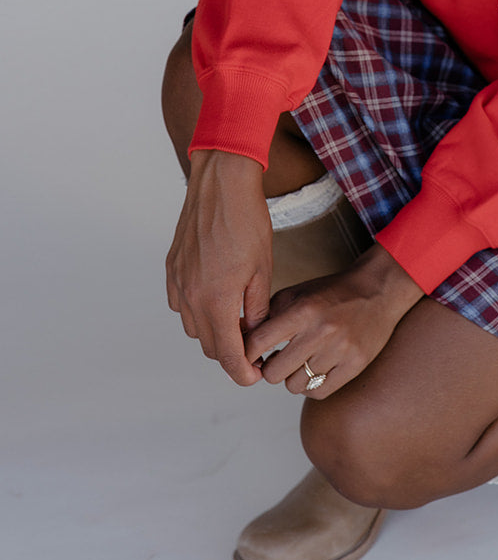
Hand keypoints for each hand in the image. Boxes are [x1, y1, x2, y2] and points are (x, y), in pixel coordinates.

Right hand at [165, 150, 271, 386]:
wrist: (221, 183)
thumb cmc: (247, 220)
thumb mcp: (263, 268)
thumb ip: (257, 309)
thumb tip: (256, 336)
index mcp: (216, 301)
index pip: (227, 355)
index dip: (242, 373)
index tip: (255, 376)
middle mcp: (190, 297)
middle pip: (209, 346)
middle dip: (231, 354)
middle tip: (254, 347)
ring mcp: (177, 282)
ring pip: (194, 328)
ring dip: (214, 332)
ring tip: (239, 320)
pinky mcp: (171, 269)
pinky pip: (181, 305)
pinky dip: (198, 311)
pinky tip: (216, 297)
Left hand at [243, 244, 424, 397]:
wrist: (378, 289)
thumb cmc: (332, 292)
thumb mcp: (296, 294)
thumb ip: (267, 318)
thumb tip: (239, 346)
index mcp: (303, 310)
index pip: (258, 342)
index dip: (246, 355)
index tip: (247, 358)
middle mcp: (321, 331)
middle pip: (274, 373)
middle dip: (271, 368)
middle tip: (279, 359)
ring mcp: (340, 350)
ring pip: (295, 386)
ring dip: (293, 377)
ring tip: (302, 362)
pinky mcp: (356, 365)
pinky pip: (319, 392)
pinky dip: (313, 386)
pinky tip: (316, 370)